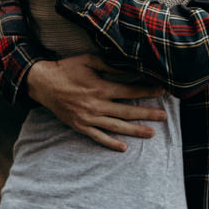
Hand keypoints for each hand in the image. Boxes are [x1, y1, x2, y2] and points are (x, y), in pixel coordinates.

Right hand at [26, 53, 166, 151]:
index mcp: (100, 88)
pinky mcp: (80, 126)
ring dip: (135, 130)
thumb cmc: (67, 69)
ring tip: (151, 133)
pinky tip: (123, 148)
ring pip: (116, 127)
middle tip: (164, 116)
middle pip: (128, 111)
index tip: (162, 91)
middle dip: (147, 114)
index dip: (147, 91)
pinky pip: (98, 137)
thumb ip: (110, 66)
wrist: (43, 84)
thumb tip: (129, 68)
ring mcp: (88, 118)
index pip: (130, 91)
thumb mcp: (89, 61)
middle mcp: (97, 105)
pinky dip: (111, 143)